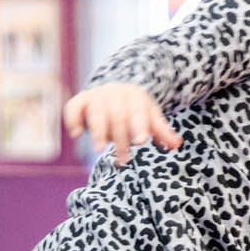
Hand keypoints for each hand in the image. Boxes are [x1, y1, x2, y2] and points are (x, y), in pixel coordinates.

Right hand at [63, 83, 181, 164]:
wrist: (116, 91)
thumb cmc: (136, 110)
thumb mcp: (150, 118)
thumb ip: (161, 131)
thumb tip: (176, 144)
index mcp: (135, 96)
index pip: (138, 111)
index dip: (139, 125)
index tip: (141, 141)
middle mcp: (115, 93)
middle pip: (118, 116)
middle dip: (120, 138)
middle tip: (124, 160)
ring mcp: (97, 96)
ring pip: (97, 113)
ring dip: (98, 132)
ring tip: (101, 150)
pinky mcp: (81, 100)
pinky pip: (74, 107)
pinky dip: (73, 119)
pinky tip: (77, 134)